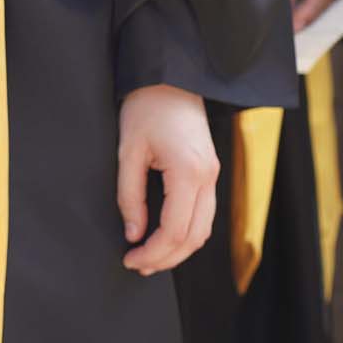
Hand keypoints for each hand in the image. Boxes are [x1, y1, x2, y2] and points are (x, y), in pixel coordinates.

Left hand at [117, 84, 218, 275]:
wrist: (171, 76)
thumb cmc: (147, 107)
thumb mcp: (128, 150)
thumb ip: (130, 195)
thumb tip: (133, 234)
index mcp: (189, 172)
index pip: (174, 230)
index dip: (152, 252)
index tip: (130, 259)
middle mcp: (208, 177)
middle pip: (194, 237)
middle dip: (166, 258)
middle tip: (138, 265)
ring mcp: (213, 174)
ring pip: (203, 229)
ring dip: (179, 249)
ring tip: (150, 257)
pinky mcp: (210, 171)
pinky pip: (204, 214)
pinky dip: (187, 232)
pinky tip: (166, 236)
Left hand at [276, 0, 342, 32]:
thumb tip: (283, 11)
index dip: (308, 14)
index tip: (294, 29)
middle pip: (329, 8)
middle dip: (309, 23)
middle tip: (291, 37)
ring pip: (326, 13)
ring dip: (309, 22)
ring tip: (290, 36)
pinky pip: (323, 11)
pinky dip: (309, 18)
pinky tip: (293, 27)